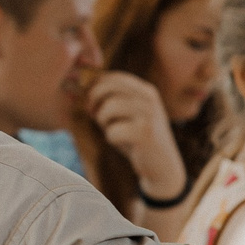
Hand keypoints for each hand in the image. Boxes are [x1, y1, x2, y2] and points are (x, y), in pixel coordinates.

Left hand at [83, 72, 184, 197]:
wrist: (162, 166)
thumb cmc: (137, 139)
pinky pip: (112, 131)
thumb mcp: (127, 115)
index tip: (91, 105)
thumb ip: (111, 100)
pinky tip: (123, 143)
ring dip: (103, 122)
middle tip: (94, 116)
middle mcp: (149, 98)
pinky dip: (111, 139)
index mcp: (146, 90)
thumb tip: (82, 87)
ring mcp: (149, 114)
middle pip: (107, 88)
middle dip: (94, 102)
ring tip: (113, 131)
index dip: (94, 89)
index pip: (112, 77)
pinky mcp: (145, 133)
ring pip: (108, 108)